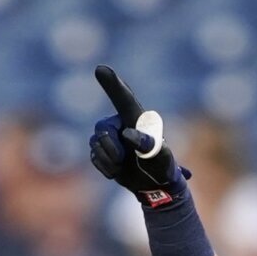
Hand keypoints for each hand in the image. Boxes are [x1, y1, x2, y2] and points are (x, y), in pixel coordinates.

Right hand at [89, 65, 183, 203]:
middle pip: (102, 127)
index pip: (123, 98)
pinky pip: (94, 156)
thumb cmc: (162, 166)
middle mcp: (121, 123)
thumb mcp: (161, 157)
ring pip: (96, 142)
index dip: (112, 83)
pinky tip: (118, 170)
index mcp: (137, 118)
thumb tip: (128, 134)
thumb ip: (148, 144)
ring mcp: (111, 137)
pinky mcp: (103, 151)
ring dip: (109, 160)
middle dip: (109, 146)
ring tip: (123, 166)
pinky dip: (105, 167)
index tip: (101, 69)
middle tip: (121, 158)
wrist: (155, 186)